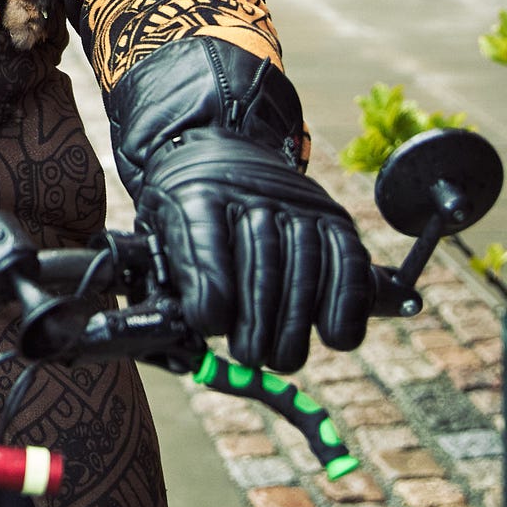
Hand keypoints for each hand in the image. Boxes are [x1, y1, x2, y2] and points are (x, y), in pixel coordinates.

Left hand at [105, 37, 372, 372]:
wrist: (215, 150)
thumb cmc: (184, 207)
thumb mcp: (159, 230)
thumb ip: (171, 275)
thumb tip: (186, 330)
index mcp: (196, 194)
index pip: (207, 246)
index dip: (211, 296)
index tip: (211, 327)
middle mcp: (252, 192)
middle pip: (262, 262)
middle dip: (258, 321)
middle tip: (250, 354)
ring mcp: (297, 203)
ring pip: (305, 266)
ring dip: (296, 323)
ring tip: (281, 357)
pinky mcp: (331, 216)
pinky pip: (348, 261)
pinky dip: (345, 303)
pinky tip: (333, 336)